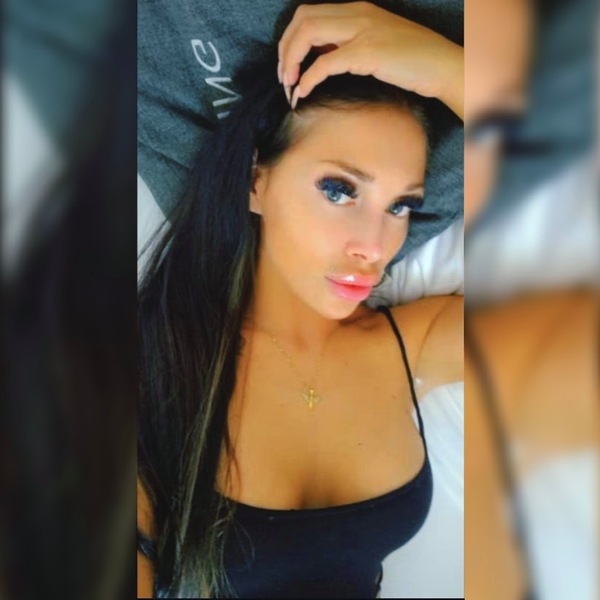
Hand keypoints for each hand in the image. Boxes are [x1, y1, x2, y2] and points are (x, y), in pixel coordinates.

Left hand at [278, 2, 462, 118]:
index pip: (308, 14)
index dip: (290, 39)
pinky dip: (307, 80)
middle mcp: (357, 13)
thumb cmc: (414, 61)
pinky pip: (323, 64)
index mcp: (357, 9)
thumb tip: (320, 58)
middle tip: (283, 78)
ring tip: (289, 86)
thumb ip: (348, 45)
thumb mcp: (376, 44)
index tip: (288, 66)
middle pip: (302, 20)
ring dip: (291, 61)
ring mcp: (362, 30)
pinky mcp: (366, 53)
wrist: (443, 66)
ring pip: (308, 34)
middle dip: (285, 49)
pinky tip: (303, 94)